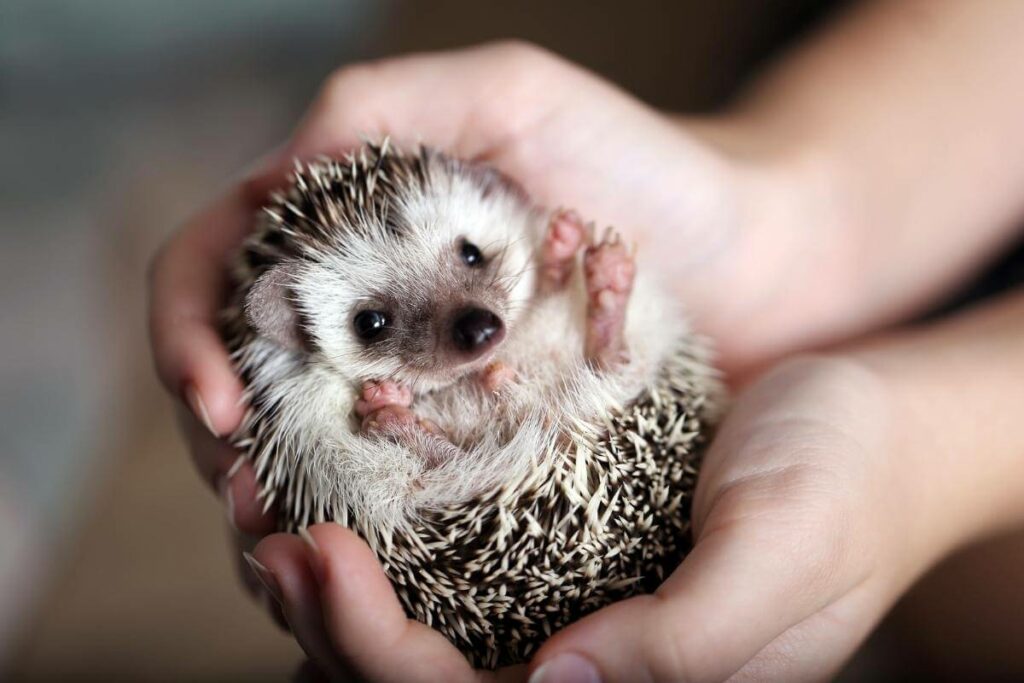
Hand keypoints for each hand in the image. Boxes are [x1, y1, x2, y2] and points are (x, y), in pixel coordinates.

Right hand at [148, 41, 826, 618]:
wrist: (757, 254)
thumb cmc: (641, 166)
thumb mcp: (509, 96)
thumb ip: (383, 106)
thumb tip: (269, 172)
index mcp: (348, 226)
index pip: (214, 272)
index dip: (189, 334)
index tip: (219, 401)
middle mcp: (369, 308)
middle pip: (244, 376)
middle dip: (222, 440)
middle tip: (247, 501)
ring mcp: (418, 380)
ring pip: (306, 444)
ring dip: (277, 498)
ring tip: (287, 546)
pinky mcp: (472, 442)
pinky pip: (396, 486)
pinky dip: (364, 521)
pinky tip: (361, 557)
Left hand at [249, 354, 949, 681]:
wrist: (874, 420)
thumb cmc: (845, 482)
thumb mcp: (784, 552)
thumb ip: (686, 642)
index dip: (375, 647)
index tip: (319, 551)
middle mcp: (587, 667)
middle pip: (417, 680)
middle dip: (327, 619)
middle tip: (262, 530)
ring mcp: (568, 610)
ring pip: (419, 630)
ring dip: (334, 584)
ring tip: (269, 511)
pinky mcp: (563, 551)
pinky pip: (451, 568)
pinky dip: (385, 539)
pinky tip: (344, 485)